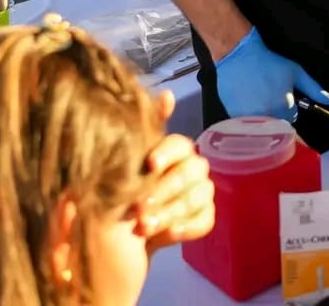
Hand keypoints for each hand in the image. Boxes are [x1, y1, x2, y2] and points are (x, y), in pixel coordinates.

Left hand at [137, 91, 214, 253]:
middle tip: (137, 207)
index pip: (180, 144)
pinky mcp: (205, 217)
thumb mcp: (127, 159)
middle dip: (163, 190)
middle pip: (190, 172)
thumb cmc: (127, 188)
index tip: (149, 164)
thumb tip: (167, 94)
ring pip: (196, 198)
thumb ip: (147, 128)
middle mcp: (194, 167)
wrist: (124, 230)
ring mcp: (202, 193)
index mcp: (177, 150)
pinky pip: (205, 220)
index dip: (167, 152)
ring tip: (143, 226)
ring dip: (170, 212)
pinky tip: (168, 235)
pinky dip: (187, 227)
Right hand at [214, 27, 328, 121]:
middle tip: (268, 96)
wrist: (238, 57)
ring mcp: (249, 120)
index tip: (281, 97)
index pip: (293, 118)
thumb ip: (314, 89)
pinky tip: (246, 101)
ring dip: (261, 117)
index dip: (288, 107)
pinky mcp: (234, 119)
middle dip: (276, 113)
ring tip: (257, 98)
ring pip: (261, 126)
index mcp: (284, 108)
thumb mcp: (296, 72)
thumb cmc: (268, 63)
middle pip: (277, 124)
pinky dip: (247, 118)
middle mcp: (267, 118)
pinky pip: (245, 126)